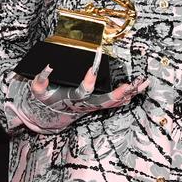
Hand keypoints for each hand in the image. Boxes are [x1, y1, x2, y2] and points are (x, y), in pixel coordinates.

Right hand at [30, 49, 148, 112]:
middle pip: (106, 101)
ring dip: (130, 93)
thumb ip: (41, 79)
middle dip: (119, 93)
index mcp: (71, 99)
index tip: (94, 68)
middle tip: (131, 84)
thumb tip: (49, 65)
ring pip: (115, 102)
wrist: (47, 115)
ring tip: (143, 83)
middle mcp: (85, 105)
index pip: (83, 91)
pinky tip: (139, 89)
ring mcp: (93, 107)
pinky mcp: (97, 106)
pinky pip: (116, 103)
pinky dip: (129, 96)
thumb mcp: (37, 90)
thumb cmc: (44, 100)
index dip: (88, 80)